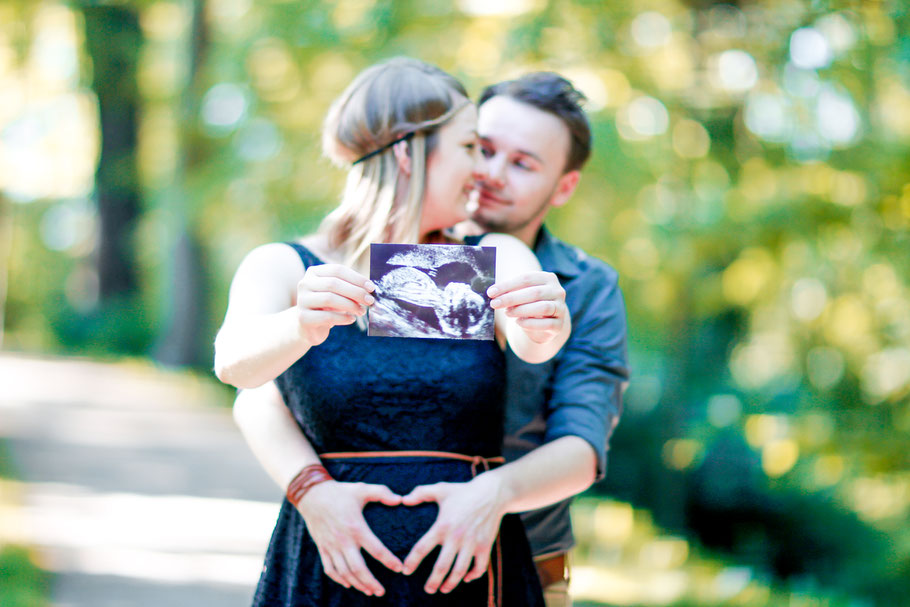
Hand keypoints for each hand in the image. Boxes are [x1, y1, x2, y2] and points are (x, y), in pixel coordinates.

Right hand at [296, 264, 374, 345]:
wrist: (308, 327)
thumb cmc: (327, 307)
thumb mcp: (337, 293)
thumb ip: (350, 288)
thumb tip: (370, 288)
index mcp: (314, 272)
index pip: (337, 270)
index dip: (356, 278)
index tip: (371, 288)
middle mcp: (305, 283)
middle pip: (333, 283)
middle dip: (355, 292)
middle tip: (370, 301)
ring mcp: (302, 300)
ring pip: (329, 298)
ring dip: (350, 305)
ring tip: (361, 311)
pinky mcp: (303, 318)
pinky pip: (326, 316)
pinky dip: (343, 318)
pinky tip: (351, 319)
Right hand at [296, 480, 402, 595]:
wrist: (312, 495)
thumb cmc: (340, 492)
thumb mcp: (362, 489)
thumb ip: (382, 493)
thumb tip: (400, 499)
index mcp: (356, 527)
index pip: (376, 549)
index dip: (389, 560)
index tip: (399, 568)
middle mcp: (343, 540)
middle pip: (358, 568)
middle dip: (371, 582)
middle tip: (382, 592)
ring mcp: (331, 546)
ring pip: (344, 572)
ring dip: (357, 584)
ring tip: (369, 591)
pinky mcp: (322, 548)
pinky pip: (329, 569)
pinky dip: (339, 579)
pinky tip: (349, 583)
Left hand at [400, 473, 505, 593]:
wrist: (492, 493)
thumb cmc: (463, 491)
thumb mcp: (440, 489)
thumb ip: (421, 493)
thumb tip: (403, 500)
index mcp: (442, 525)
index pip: (422, 548)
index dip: (412, 562)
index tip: (405, 571)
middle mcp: (456, 537)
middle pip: (442, 566)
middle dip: (433, 581)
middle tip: (428, 590)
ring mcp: (472, 543)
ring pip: (460, 571)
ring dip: (451, 583)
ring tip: (444, 589)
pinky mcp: (485, 545)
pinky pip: (480, 567)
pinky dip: (473, 576)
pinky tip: (466, 578)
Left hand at [488, 271, 567, 343]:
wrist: (544, 323)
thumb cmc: (529, 304)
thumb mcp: (521, 294)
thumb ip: (510, 291)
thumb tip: (492, 293)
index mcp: (548, 278)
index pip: (526, 278)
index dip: (507, 285)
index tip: (491, 293)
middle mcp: (557, 291)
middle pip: (534, 292)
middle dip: (511, 298)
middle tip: (494, 304)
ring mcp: (560, 308)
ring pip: (542, 307)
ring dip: (521, 310)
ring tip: (507, 312)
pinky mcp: (559, 325)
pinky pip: (545, 324)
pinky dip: (529, 323)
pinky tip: (518, 322)